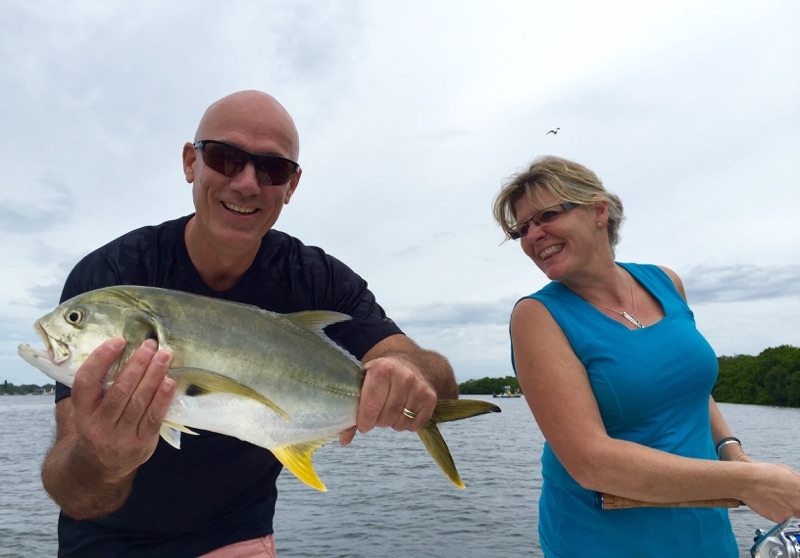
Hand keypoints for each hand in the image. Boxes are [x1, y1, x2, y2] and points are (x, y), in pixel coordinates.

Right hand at [70, 337, 174, 481]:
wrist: (101, 466)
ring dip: (153, 376)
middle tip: (151, 345)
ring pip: (139, 401)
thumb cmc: (100, 424)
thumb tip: (126, 348)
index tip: (118, 340)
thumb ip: (101, 384)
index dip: (101, 359)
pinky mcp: (141, 443)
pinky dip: (162, 398)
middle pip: (120, 390)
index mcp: (82, 411)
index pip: (86, 382)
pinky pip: (154, 417)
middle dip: (137, 364)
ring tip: (164, 356)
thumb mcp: (89, 408)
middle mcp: (98, 424)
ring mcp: (119, 436)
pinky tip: (169, 382)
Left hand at [339, 355, 436, 445]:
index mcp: (382, 369)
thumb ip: (352, 410)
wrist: (413, 364)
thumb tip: (344, 440)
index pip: (370, 406)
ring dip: (392, 422)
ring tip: (391, 408)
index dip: (364, 420)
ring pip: (399, 424)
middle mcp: (403, 376)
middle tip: (377, 412)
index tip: (362, 423)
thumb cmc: (382, 376)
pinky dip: (406, 424)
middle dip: (378, 421)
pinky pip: (414, 426)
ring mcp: (419, 387)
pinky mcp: (431, 398)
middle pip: (385, 418)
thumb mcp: (364, 383)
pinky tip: (404, 409)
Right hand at [742, 462, 799, 522]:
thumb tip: (798, 483)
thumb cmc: (763, 474)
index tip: (793, 495)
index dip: (797, 496)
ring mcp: (790, 512)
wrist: (747, 481)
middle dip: (794, 503)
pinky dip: (774, 511)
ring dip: (784, 507)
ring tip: (771, 497)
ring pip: (790, 512)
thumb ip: (796, 480)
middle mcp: (798, 503)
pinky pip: (780, 517)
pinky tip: (767, 502)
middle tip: (784, 497)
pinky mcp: (779, 518)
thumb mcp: (785, 469)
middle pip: (799, 507)